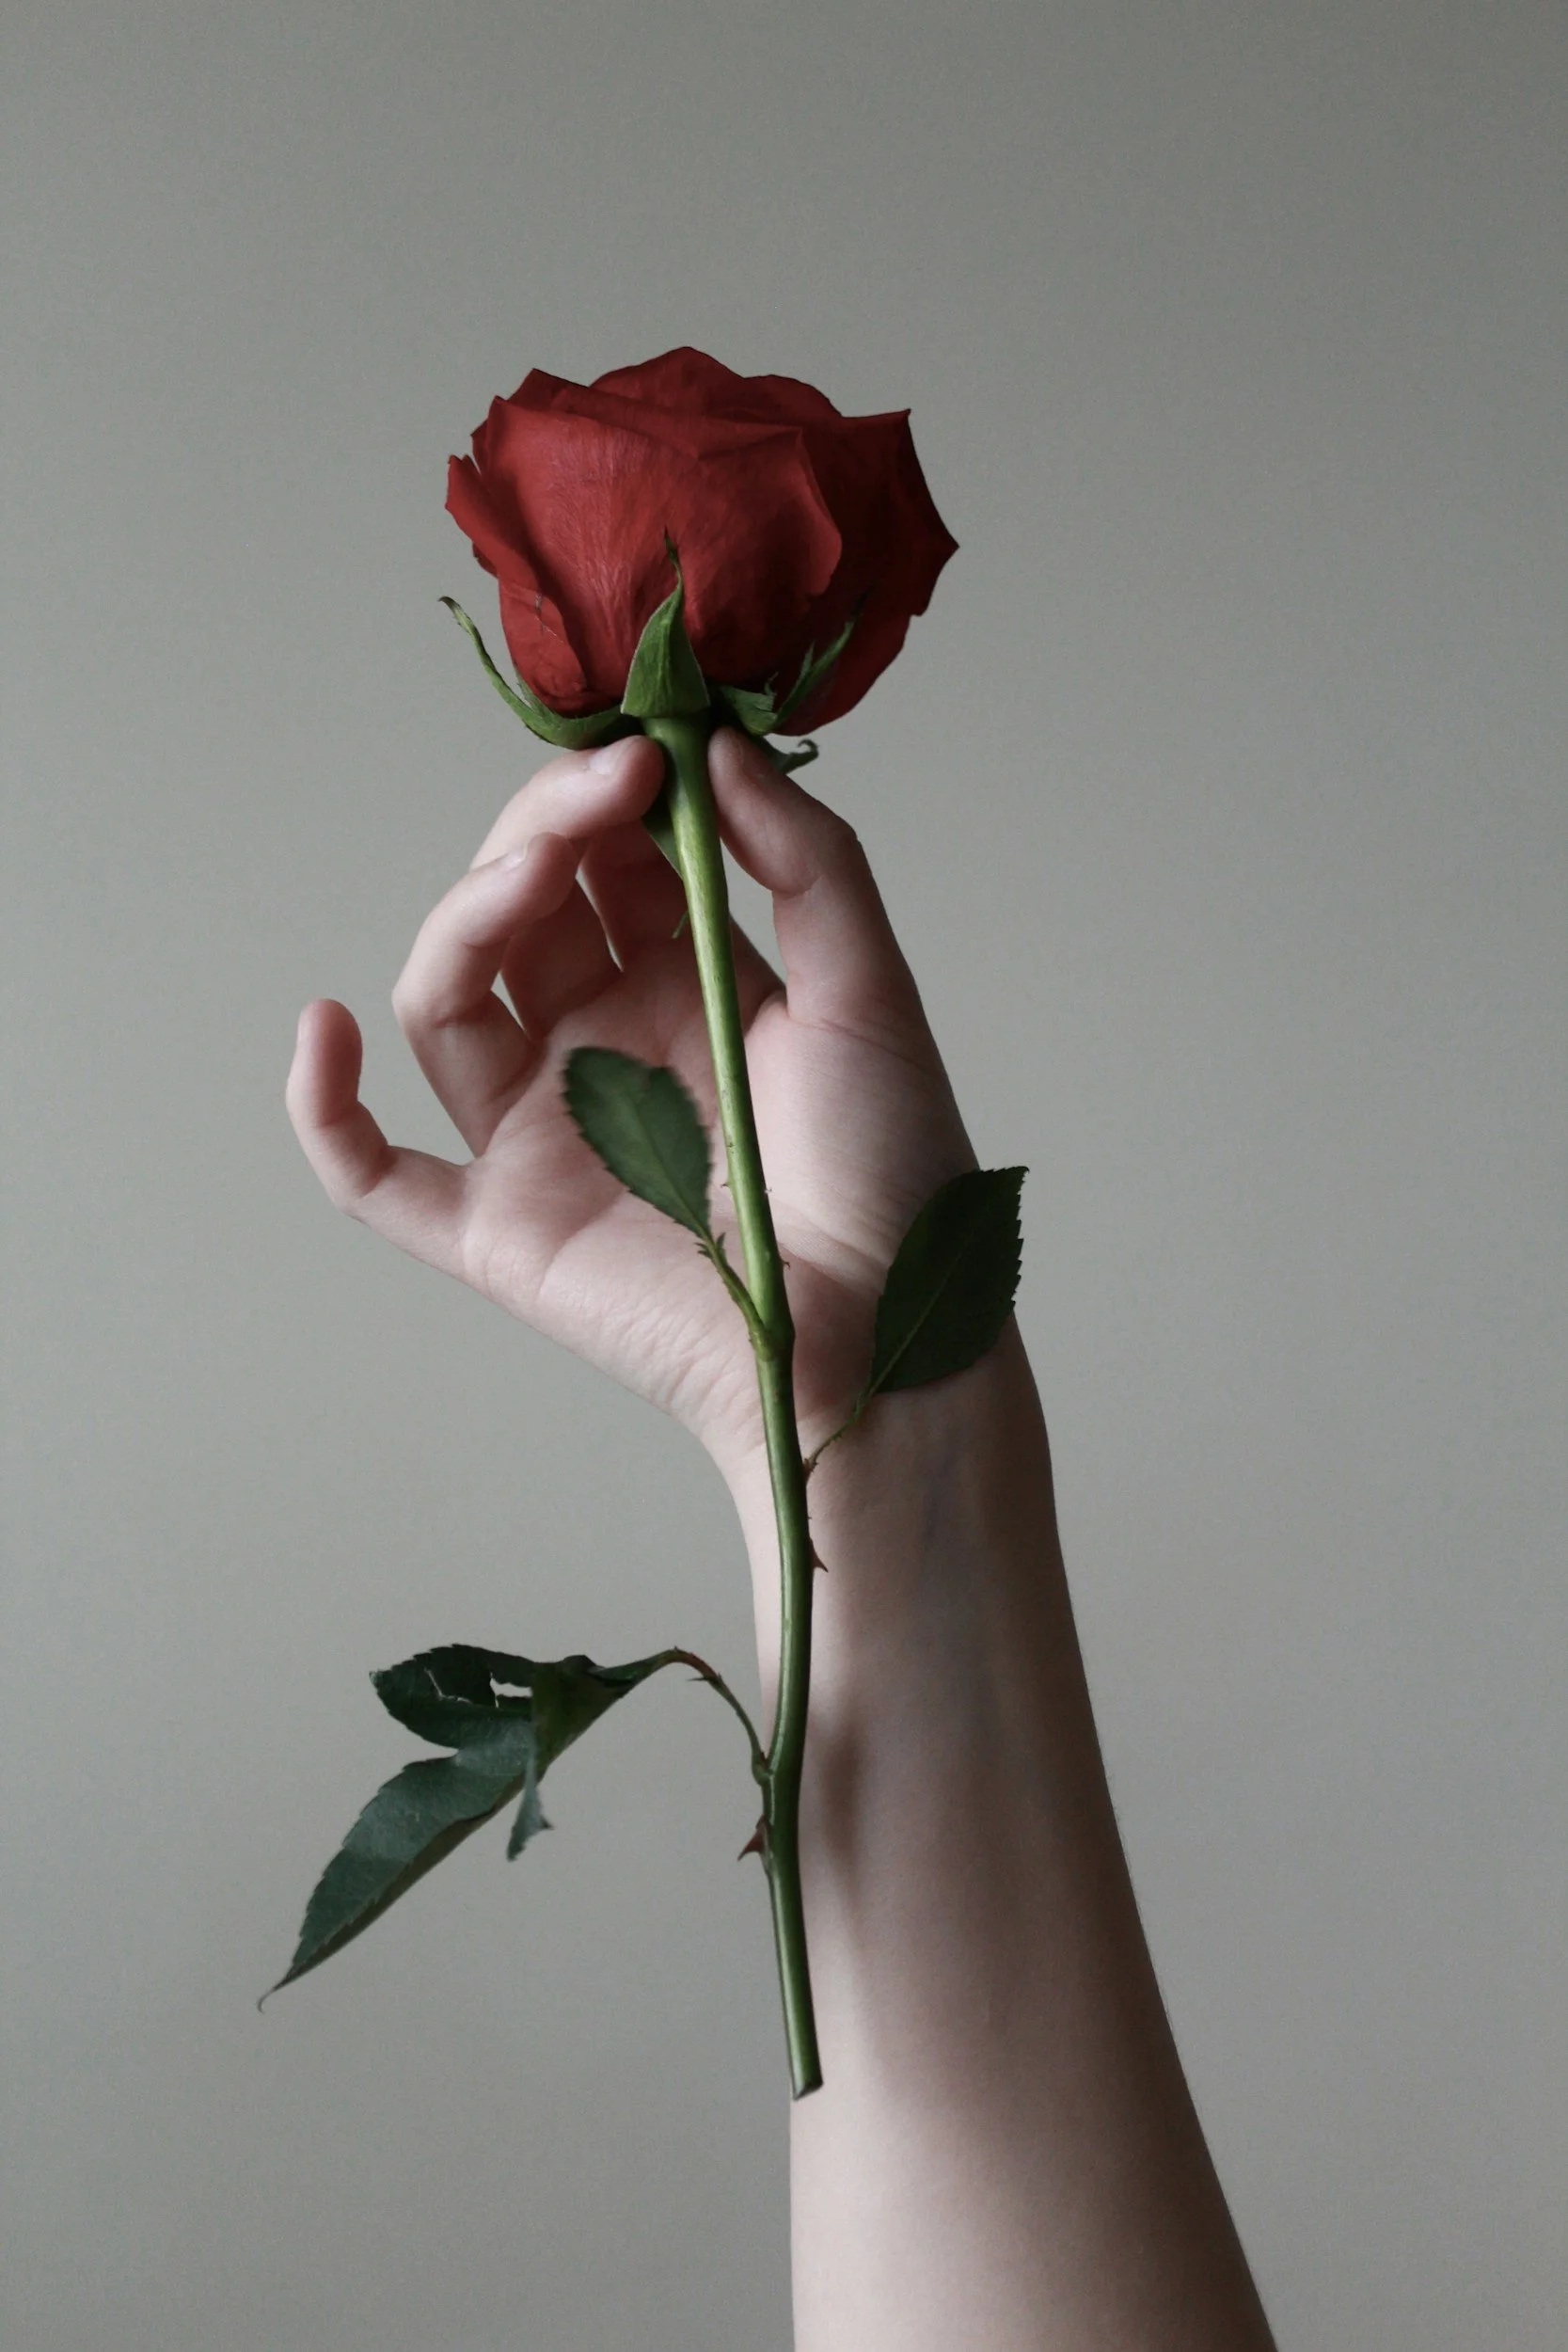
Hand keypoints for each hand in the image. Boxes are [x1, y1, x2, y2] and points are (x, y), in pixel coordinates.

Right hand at [287, 729, 971, 1479]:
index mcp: (684, 983)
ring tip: (532, 869)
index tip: (645, 748)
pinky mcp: (500, 1227)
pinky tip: (323, 1029)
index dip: (608, 797)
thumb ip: (802, 862)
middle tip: (604, 787)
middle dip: (545, 831)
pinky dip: (323, 1110)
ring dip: (466, 918)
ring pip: (446, 1000)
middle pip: (518, 911)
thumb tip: (715, 747)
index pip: (604, 861)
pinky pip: (375, 1175)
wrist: (891, 1335)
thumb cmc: (893, 1172)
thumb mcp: (868, 989)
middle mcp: (599, 1045)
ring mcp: (541, 1133)